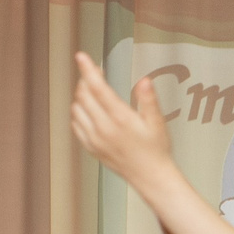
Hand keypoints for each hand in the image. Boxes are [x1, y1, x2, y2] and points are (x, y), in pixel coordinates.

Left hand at [67, 53, 174, 183]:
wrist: (150, 177)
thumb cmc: (156, 150)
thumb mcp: (157, 122)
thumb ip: (148, 100)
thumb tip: (144, 81)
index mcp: (121, 119)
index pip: (98, 88)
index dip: (88, 69)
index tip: (81, 56)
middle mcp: (103, 128)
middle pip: (83, 95)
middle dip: (86, 80)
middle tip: (96, 74)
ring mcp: (94, 139)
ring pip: (76, 108)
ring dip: (82, 96)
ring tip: (94, 92)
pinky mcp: (90, 147)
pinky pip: (76, 124)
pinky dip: (79, 112)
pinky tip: (89, 110)